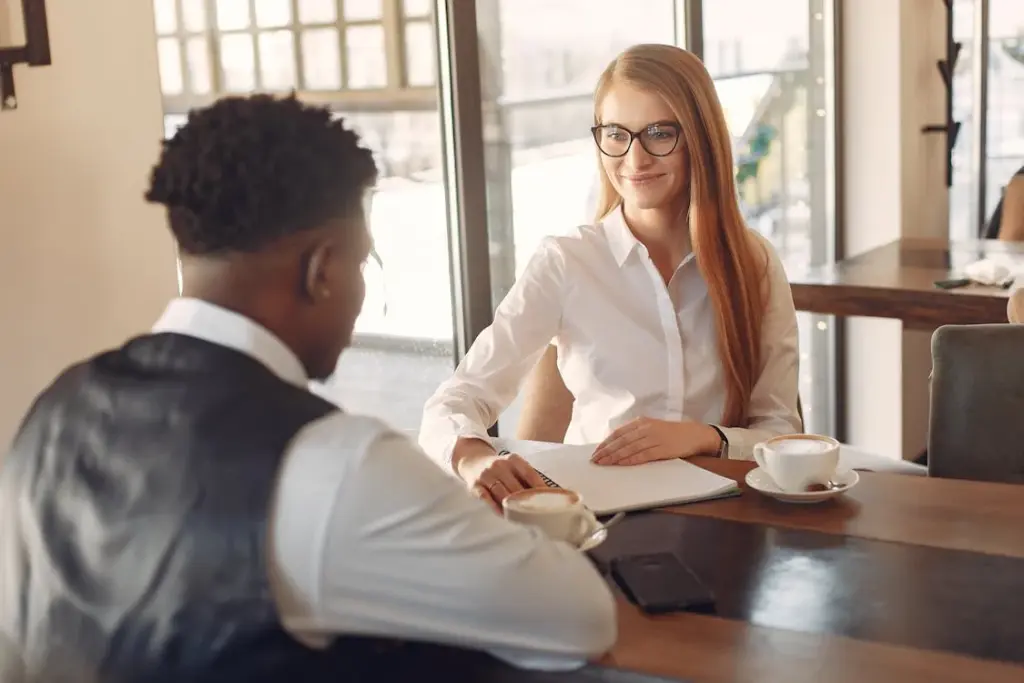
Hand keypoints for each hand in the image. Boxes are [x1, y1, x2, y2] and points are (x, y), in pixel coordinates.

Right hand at [454, 441, 547, 513]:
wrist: (472, 461)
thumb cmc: (499, 467)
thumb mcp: (513, 465)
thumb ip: (526, 477)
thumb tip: (547, 494)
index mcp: (513, 459)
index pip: (529, 474)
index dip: (539, 488)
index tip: (549, 500)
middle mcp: (499, 465)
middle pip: (516, 487)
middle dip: (527, 501)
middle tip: (538, 514)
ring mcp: (486, 475)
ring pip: (502, 494)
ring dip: (512, 507)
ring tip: (523, 518)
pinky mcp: (475, 486)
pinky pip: (486, 499)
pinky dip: (496, 508)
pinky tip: (504, 515)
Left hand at [591, 418, 720, 465]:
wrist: (694, 434)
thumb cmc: (671, 433)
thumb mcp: (651, 428)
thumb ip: (635, 434)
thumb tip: (616, 444)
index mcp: (642, 422)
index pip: (618, 433)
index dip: (606, 443)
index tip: (596, 451)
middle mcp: (646, 429)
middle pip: (621, 441)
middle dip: (607, 451)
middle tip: (595, 460)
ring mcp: (654, 438)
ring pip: (630, 448)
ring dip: (615, 457)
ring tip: (604, 464)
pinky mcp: (662, 449)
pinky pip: (643, 455)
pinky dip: (630, 460)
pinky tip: (621, 464)